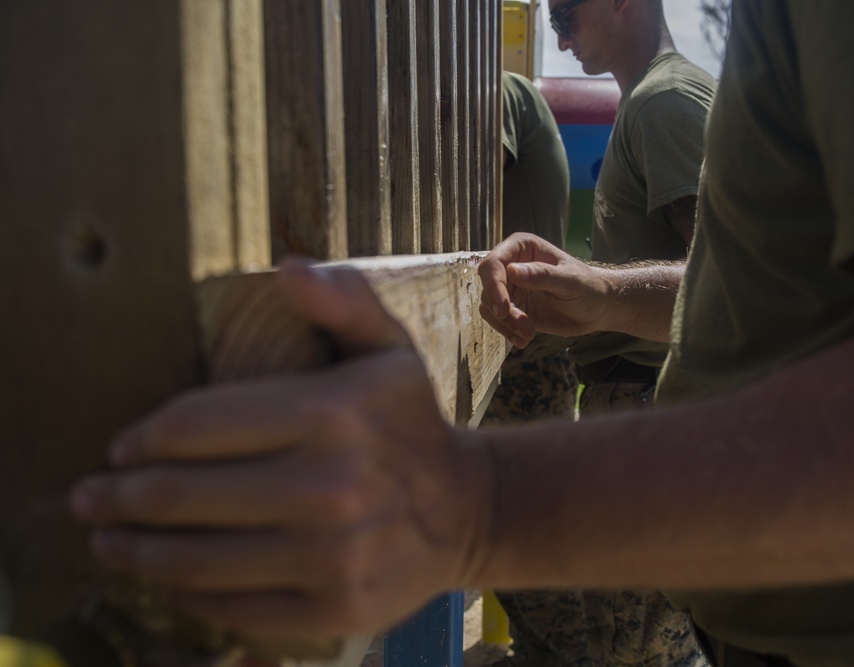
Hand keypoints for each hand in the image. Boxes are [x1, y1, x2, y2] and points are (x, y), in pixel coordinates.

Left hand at [68, 260, 492, 639]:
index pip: (198, 425)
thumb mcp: (388, 349)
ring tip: (110, 542)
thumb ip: (343, 300)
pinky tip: (167, 578)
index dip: (144, 438)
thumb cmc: (408, 423)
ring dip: (136, 552)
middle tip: (89, 499)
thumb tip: (287, 267)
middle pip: (183, 496)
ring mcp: (333, 556)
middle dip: (119, 499)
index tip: (119, 448)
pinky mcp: (333, 608)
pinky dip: (185, 594)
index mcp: (335, 414)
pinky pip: (231, 606)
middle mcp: (332, 488)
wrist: (465, 510)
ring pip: (195, 559)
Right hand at [478, 233, 612, 347]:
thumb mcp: (569, 281)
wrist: (597, 308)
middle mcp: (511, 265)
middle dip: (502, 310)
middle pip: (487, 287)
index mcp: (522, 248)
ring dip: (506, 324)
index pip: (493, 264)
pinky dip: (507, 332)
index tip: (503, 308)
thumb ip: (543, 275)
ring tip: (529, 334)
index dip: (493, 286)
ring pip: (490, 306)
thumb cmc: (588, 287)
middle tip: (524, 326)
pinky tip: (524, 340)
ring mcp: (511, 288)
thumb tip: (513, 270)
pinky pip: (498, 320)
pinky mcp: (514, 307)